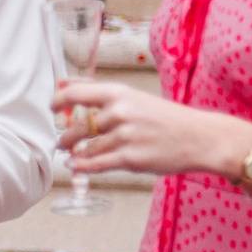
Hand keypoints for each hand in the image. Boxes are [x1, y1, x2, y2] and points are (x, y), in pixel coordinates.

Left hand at [57, 78, 251, 179]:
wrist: (200, 138)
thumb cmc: (166, 118)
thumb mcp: (135, 97)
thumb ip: (102, 94)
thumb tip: (65, 84)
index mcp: (119, 93)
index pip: (75, 93)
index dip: (57, 101)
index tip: (51, 109)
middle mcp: (119, 112)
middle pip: (77, 126)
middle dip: (65, 137)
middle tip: (60, 142)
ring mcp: (125, 136)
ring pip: (86, 148)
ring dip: (74, 153)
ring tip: (68, 155)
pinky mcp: (131, 158)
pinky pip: (97, 164)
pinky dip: (82, 166)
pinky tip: (76, 166)